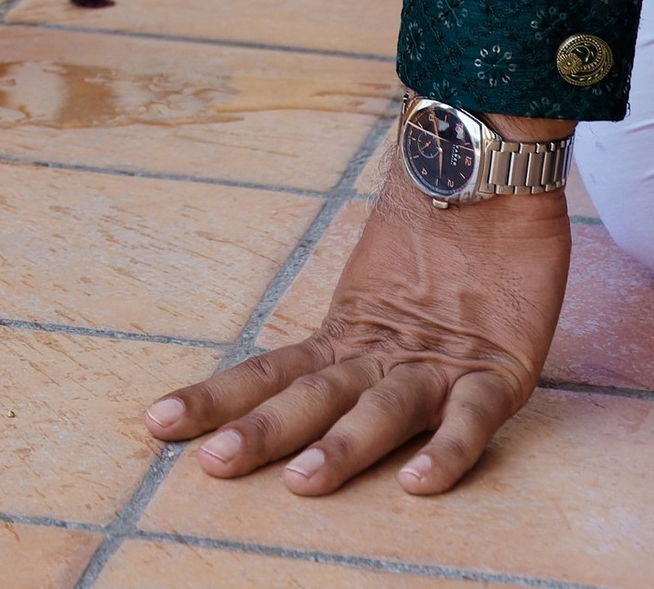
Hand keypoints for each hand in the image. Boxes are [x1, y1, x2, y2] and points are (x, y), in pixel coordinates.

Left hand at [144, 153, 569, 495]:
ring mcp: (437, 362)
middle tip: (213, 464)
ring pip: (381, 410)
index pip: (269, 371)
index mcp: (347, 334)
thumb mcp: (382, 296)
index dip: (216, 398)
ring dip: (342, 447)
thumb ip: (352, 339)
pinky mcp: (496, 371)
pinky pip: (469, 418)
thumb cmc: (441, 236)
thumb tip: (299, 379)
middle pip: (312, 396)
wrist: (489, 171)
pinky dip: (444, 451)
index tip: (156, 422)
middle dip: (263, 431)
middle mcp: (381, 352)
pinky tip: (416, 482)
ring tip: (302, 481)